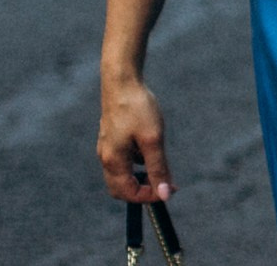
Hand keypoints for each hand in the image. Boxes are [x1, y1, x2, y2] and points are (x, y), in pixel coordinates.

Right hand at [98, 70, 174, 204]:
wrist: (122, 80)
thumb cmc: (137, 108)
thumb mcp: (153, 139)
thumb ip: (158, 168)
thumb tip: (165, 194)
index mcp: (113, 161)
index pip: (129, 193)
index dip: (150, 196)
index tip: (170, 190)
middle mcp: (106, 157)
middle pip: (121, 189)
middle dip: (142, 191)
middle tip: (165, 184)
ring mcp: (106, 147)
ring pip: (121, 175)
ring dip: (139, 177)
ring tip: (160, 166)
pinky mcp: (111, 137)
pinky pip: (122, 160)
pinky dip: (135, 164)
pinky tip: (150, 149)